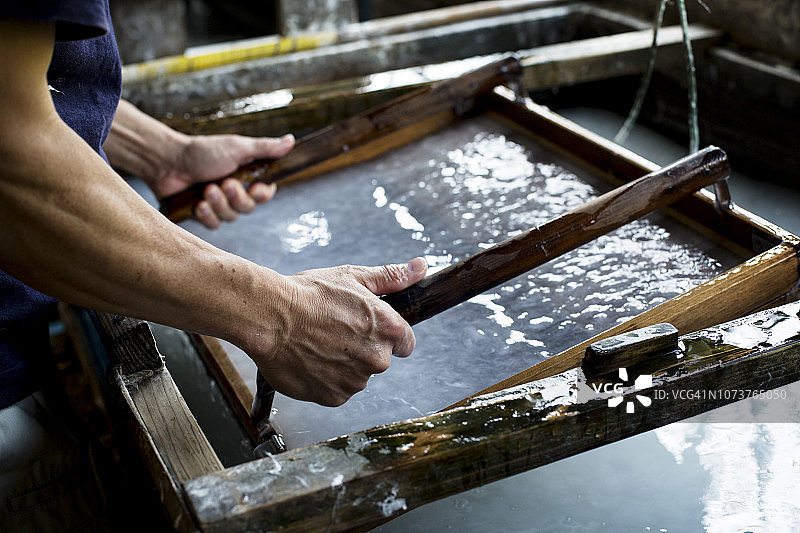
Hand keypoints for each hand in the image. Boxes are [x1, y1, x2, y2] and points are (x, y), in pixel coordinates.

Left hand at [153, 133, 294, 228]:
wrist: (168, 162)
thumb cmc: (202, 152)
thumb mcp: (237, 148)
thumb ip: (265, 148)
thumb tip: (291, 140)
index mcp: (246, 176)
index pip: (265, 193)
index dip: (263, 195)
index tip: (256, 188)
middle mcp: (234, 192)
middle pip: (249, 208)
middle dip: (236, 198)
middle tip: (224, 183)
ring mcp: (219, 204)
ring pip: (231, 217)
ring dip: (219, 204)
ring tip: (206, 189)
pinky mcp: (203, 214)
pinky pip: (214, 225)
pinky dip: (207, 215)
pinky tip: (198, 204)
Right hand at [249, 257, 426, 406]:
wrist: (271, 316)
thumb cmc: (310, 294)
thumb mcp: (354, 277)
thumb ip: (391, 277)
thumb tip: (420, 267)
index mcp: (389, 330)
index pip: (405, 343)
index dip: (386, 334)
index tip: (367, 329)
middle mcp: (378, 359)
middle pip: (379, 359)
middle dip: (361, 348)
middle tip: (333, 330)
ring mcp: (356, 381)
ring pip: (356, 375)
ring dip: (342, 364)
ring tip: (317, 343)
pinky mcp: (333, 397)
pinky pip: (336, 390)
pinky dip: (324, 379)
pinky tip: (309, 359)